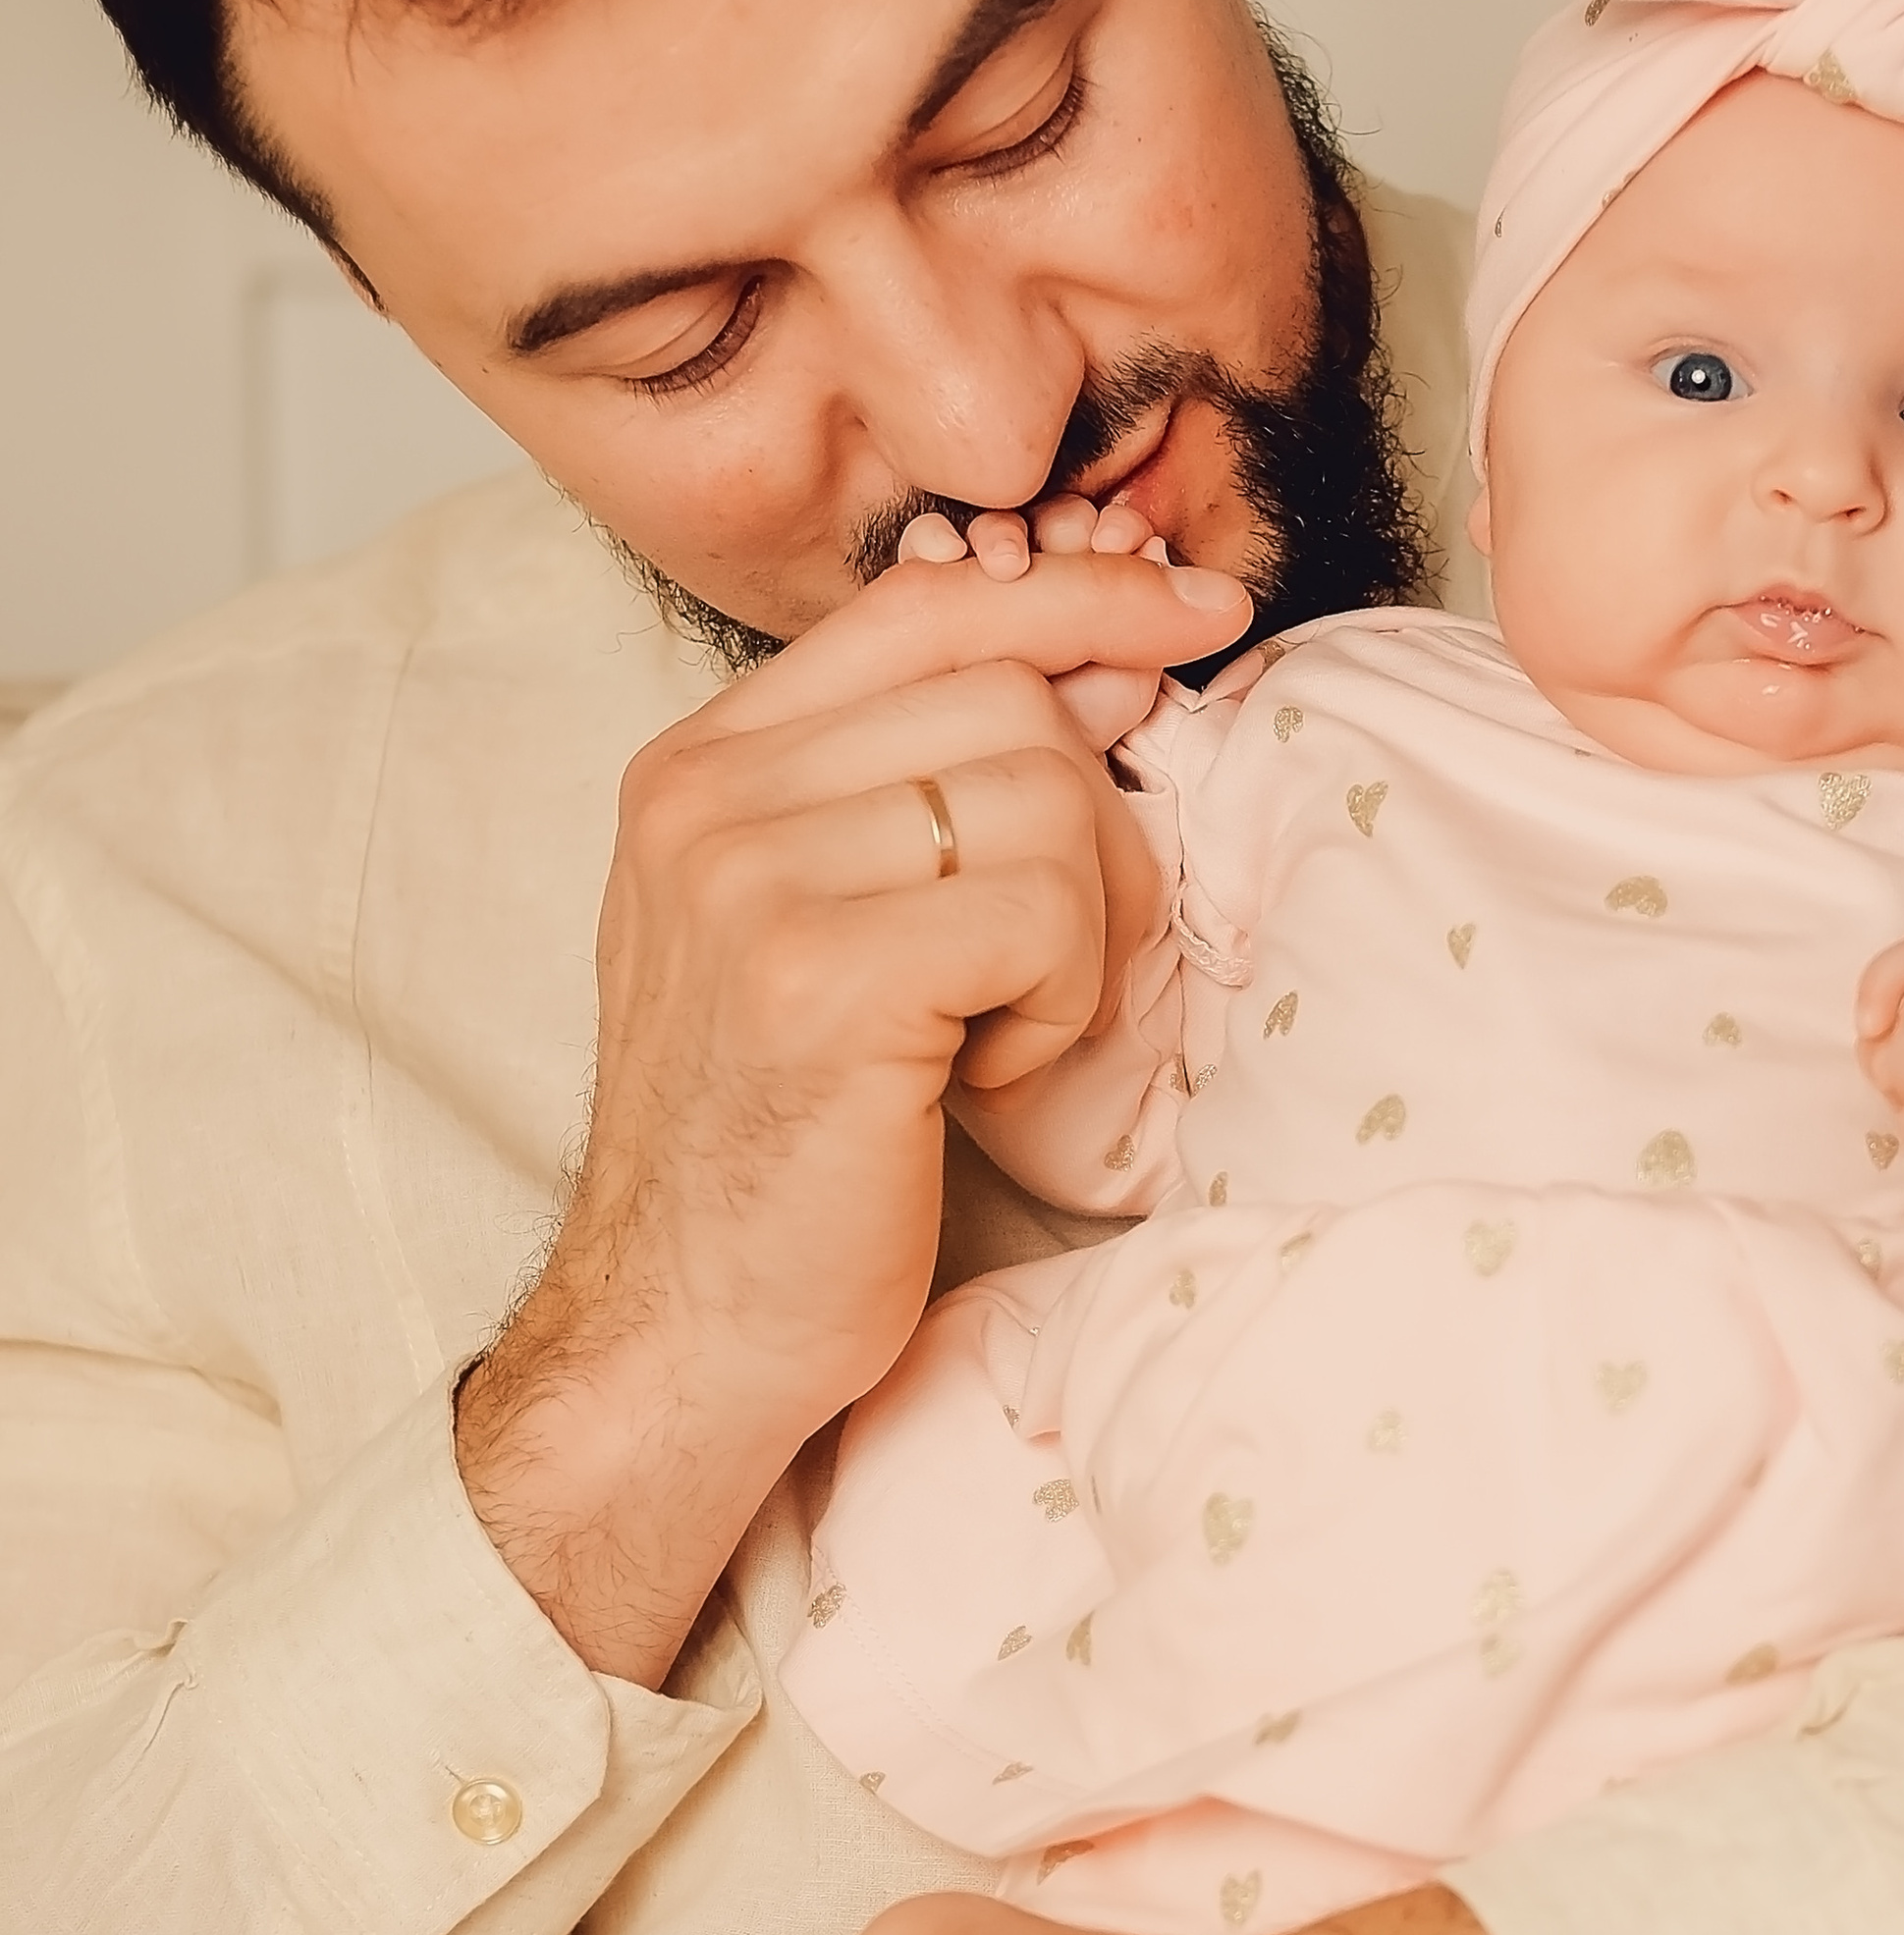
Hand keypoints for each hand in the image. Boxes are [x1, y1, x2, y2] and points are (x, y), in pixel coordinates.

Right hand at [456, 545, 1247, 1684]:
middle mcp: (705, 795)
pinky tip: (980, 1079)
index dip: (1078, 602)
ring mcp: (748, 879)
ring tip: (992, 1034)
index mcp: (702, 764)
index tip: (1190, 621)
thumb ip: (919, 788)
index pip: (925, 604)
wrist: (682, 1333)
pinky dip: (1059, 1004)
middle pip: (1007, 697)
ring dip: (1075, 933)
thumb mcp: (824, 927)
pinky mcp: (818, 976)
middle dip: (1090, 828)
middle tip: (1048, 968)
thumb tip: (1117, 656)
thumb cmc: (786, 1144)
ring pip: (1042, 796)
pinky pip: (1043, 909)